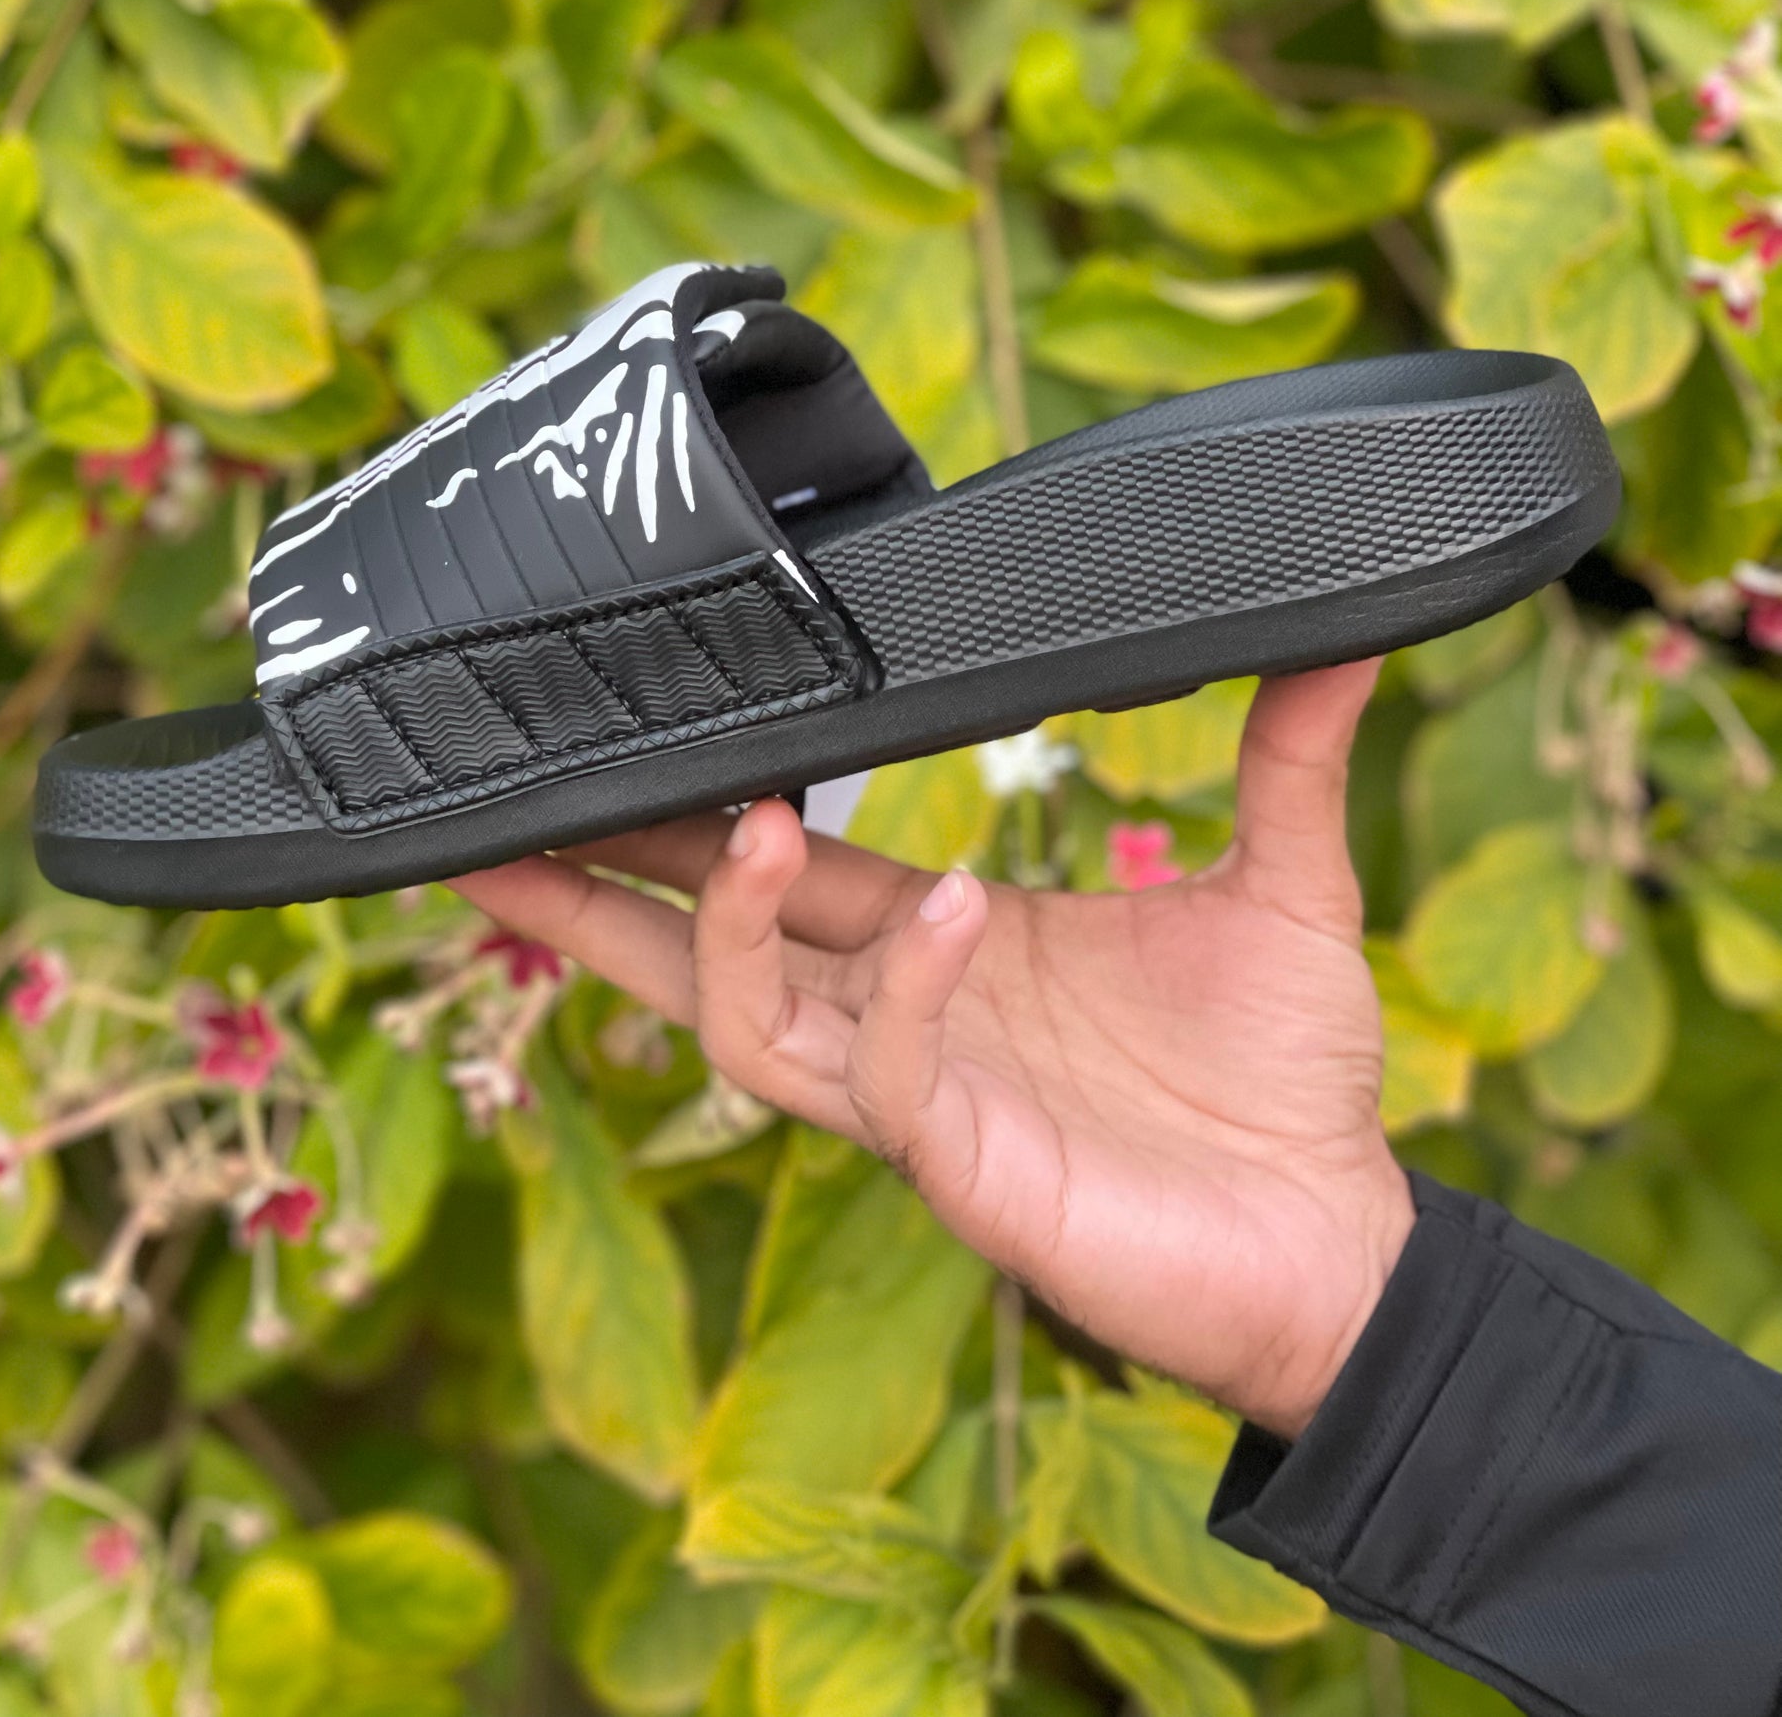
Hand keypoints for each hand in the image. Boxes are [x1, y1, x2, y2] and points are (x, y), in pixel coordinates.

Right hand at [452, 658, 1414, 1439]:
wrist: (1348, 1238)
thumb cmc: (1287, 1078)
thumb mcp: (1281, 885)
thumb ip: (1285, 755)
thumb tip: (1348, 612)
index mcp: (942, 943)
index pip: (782, 866)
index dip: (692, 812)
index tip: (616, 734)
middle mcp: (902, 1019)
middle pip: (706, 949)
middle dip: (601, 889)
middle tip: (501, 811)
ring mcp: (921, 1102)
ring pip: (750, 1028)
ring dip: (720, 932)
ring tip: (744, 830)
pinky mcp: (965, 1170)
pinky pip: (885, 1081)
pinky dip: (903, 992)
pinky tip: (947, 909)